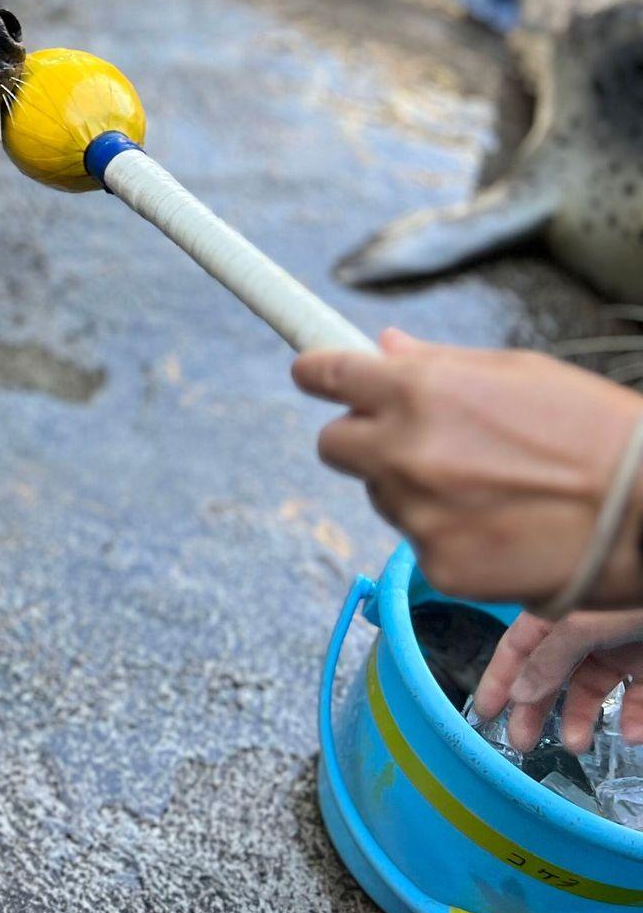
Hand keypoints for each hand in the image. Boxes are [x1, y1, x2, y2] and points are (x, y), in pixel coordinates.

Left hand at [292, 329, 642, 609]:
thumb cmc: (597, 433)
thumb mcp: (520, 373)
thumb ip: (439, 364)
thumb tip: (386, 347)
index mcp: (418, 391)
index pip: (323, 374)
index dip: (318, 373)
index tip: (316, 375)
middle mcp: (402, 451)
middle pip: (332, 443)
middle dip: (362, 440)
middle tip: (411, 442)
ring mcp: (415, 513)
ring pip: (380, 495)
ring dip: (411, 489)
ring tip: (489, 487)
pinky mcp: (437, 566)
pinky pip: (419, 543)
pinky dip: (448, 535)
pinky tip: (503, 527)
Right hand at [472, 609, 642, 753]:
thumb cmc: (635, 590)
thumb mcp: (586, 622)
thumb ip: (551, 657)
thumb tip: (520, 692)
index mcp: (560, 613)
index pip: (519, 648)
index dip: (499, 679)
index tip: (484, 713)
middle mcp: (587, 631)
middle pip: (551, 674)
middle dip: (536, 709)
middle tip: (523, 742)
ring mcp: (622, 648)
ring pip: (594, 690)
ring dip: (583, 719)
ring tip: (578, 745)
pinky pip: (639, 698)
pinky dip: (635, 718)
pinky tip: (631, 734)